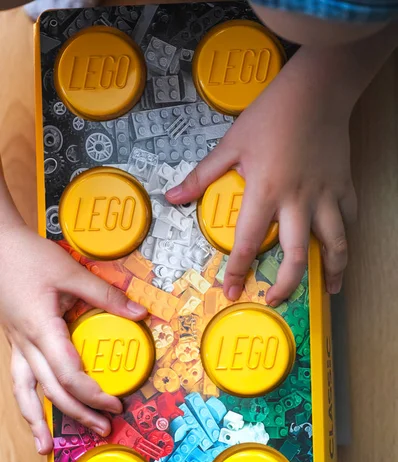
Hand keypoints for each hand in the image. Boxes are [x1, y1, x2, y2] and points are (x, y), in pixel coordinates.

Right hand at [1, 224, 146, 454]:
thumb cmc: (30, 257)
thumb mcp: (71, 273)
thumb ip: (105, 295)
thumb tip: (139, 313)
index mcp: (42, 329)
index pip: (69, 374)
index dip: (93, 394)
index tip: (115, 403)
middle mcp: (27, 343)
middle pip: (51, 390)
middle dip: (78, 414)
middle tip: (103, 429)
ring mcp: (17, 345)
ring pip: (24, 392)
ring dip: (36, 420)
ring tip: (45, 447)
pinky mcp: (15, 341)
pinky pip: (19, 379)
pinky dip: (26, 400)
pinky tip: (32, 411)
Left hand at [166, 49, 356, 303]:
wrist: (317, 90)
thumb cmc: (272, 114)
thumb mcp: (231, 144)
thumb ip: (202, 176)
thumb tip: (172, 196)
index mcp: (266, 192)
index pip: (249, 242)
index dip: (237, 270)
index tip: (230, 291)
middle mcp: (298, 201)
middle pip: (296, 256)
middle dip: (287, 286)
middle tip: (275, 300)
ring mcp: (325, 196)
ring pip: (334, 244)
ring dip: (331, 271)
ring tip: (328, 290)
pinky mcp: (344, 187)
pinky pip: (349, 219)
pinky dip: (345, 236)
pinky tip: (340, 249)